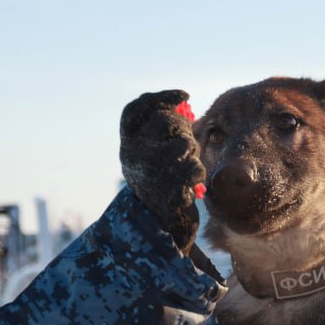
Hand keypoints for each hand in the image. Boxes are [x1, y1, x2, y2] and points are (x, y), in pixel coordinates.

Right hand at [119, 90, 205, 252]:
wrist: (159, 228)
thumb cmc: (160, 186)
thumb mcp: (151, 157)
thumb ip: (161, 132)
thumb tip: (184, 104)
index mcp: (127, 147)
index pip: (135, 110)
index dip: (159, 98)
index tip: (185, 96)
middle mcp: (133, 157)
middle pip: (165, 121)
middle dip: (184, 128)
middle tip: (187, 142)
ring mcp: (149, 174)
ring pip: (183, 144)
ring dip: (192, 153)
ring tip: (186, 166)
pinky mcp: (168, 191)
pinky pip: (193, 168)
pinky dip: (197, 173)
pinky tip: (192, 183)